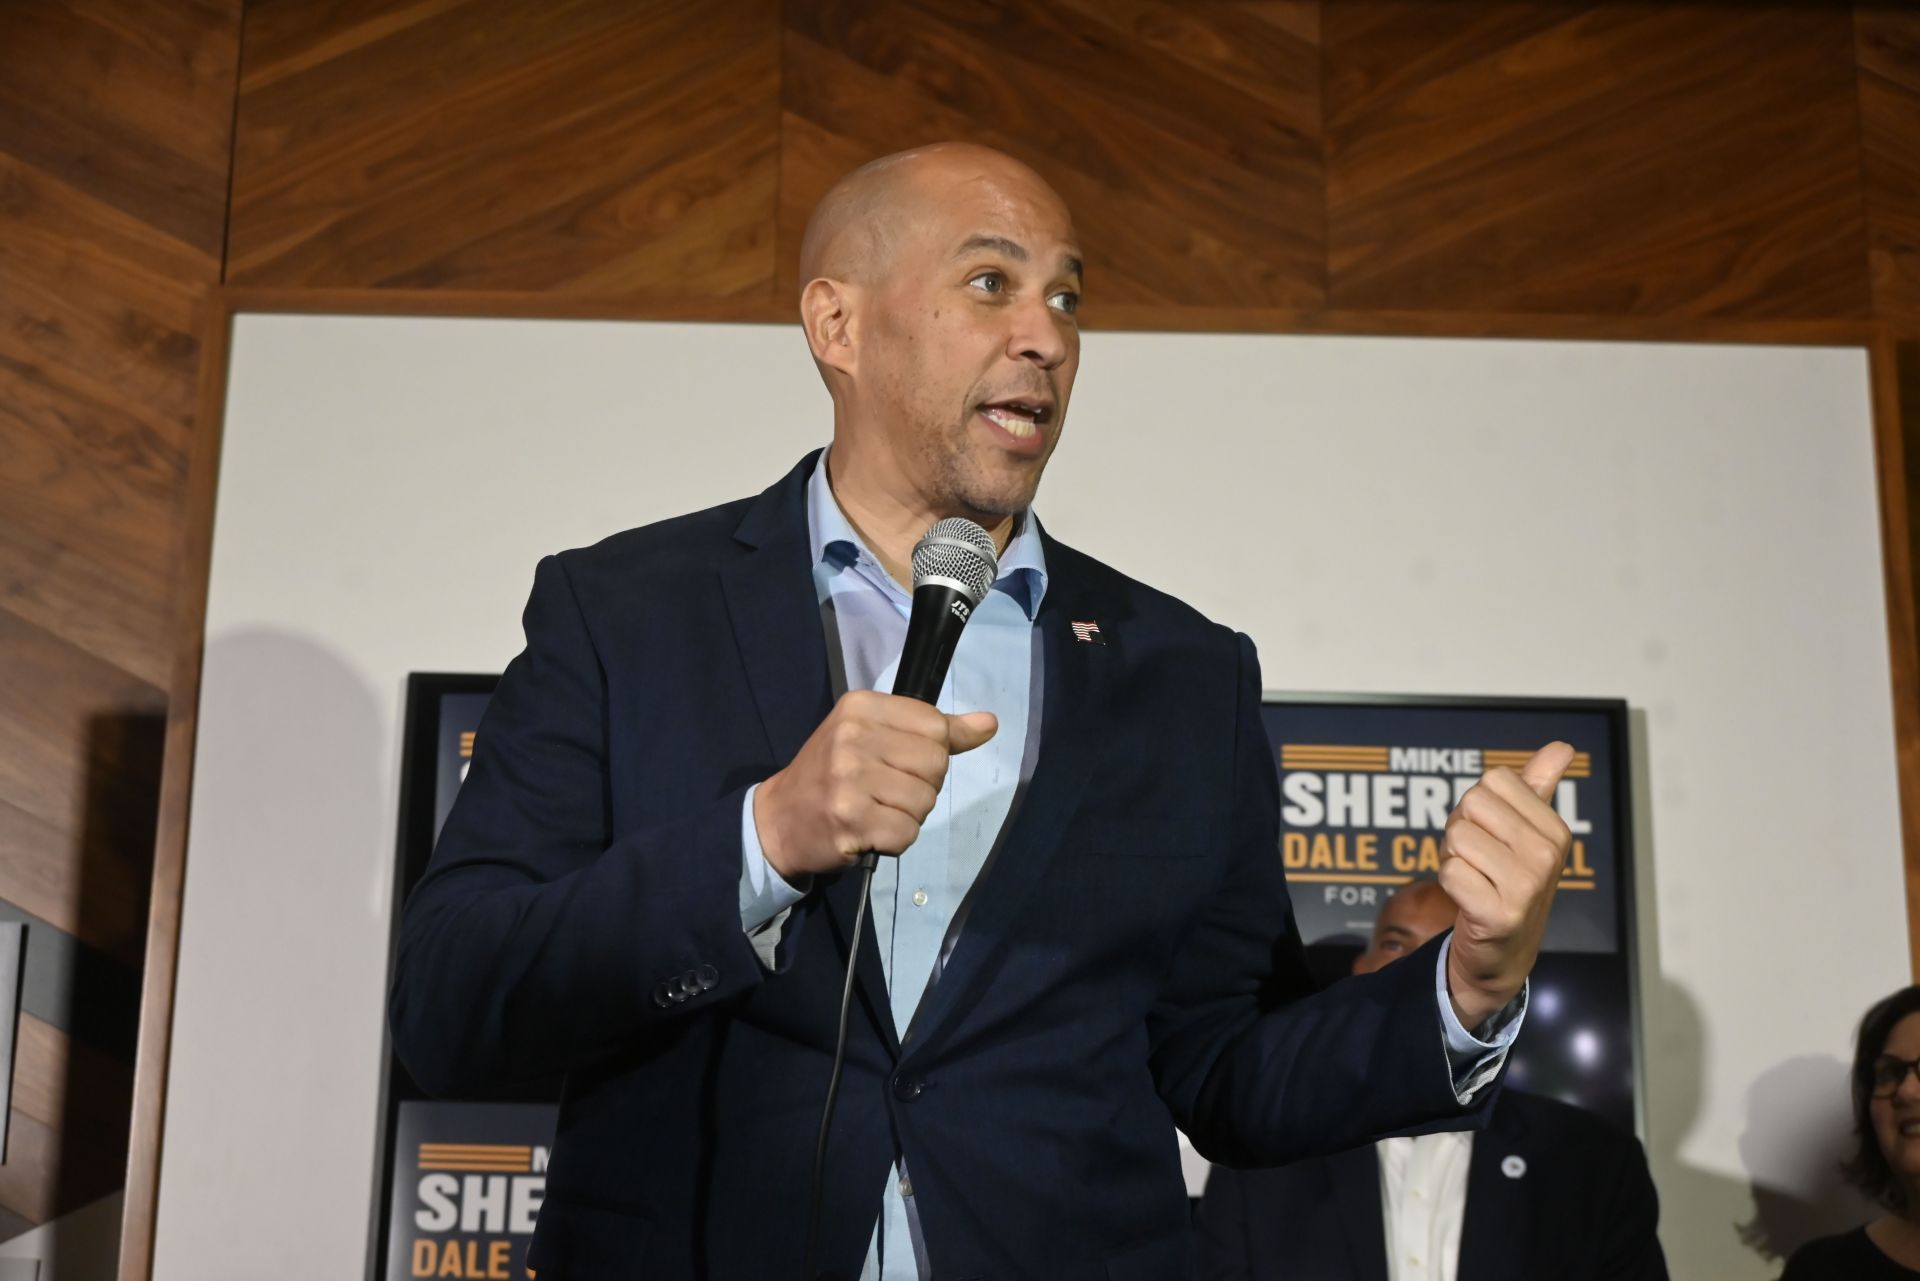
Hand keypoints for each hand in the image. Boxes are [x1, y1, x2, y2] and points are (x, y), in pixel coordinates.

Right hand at [752, 690, 997, 880]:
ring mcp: (849, 779)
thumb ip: (934, 730)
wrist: (779, 820)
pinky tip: (869, 830)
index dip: (931, 751)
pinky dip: (896, 839)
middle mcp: (852, 737)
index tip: (899, 761)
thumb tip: (990, 724)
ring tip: (875, 810)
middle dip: (922, 786)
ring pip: (924, 801)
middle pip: (936, 764)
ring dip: (909, 815)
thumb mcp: (875, 736)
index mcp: (860, 706)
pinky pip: (907, 833)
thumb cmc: (833, 774)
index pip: (935, 725)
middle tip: (886, 791)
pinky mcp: (850, 820)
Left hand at [1439, 741, 1575, 1028]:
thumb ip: (1538, 786)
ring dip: (1453, 858)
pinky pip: (1450, 873)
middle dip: (1461, 829)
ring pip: (1457, 837)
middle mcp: (1548, 855)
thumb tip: (1561, 747)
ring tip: (1474, 879)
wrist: (1501, 953)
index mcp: (1555, 829)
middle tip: (1478, 860)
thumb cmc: (1506, 882)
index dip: (1478, 804)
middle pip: (1471, 804)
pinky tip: (1469, 900)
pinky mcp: (1500, 914)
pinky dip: (1449, 884)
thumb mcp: (1527, 833)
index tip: (1490, 834)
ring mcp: (1526, 886)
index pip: (1493, 780)